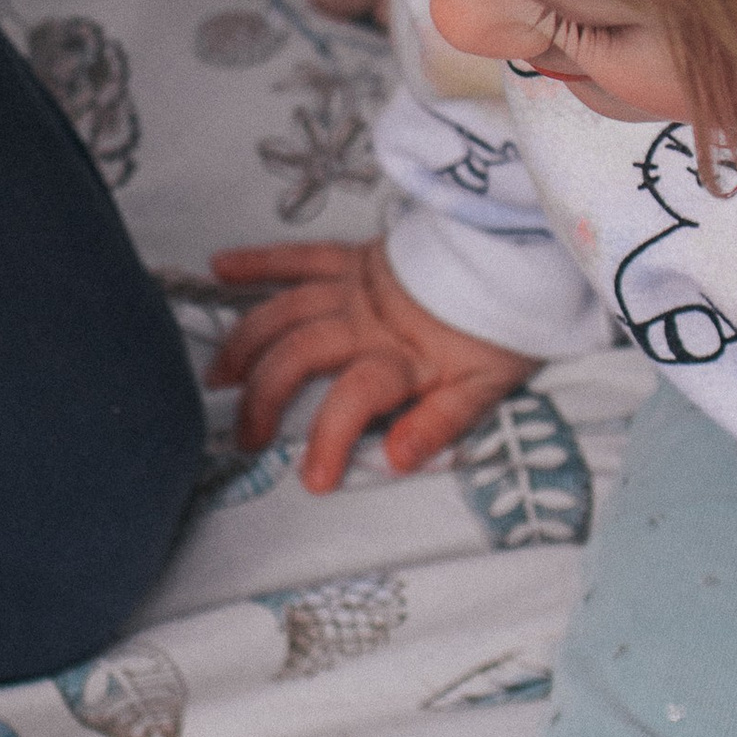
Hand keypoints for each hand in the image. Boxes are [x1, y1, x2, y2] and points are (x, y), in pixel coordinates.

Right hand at [209, 236, 534, 490]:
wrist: (519, 256)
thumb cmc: (502, 325)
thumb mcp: (489, 387)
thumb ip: (441, 422)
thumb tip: (398, 458)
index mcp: (404, 357)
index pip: (356, 399)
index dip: (330, 439)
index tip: (312, 480)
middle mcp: (369, 321)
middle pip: (300, 355)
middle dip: (263, 397)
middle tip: (244, 436)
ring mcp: (355, 287)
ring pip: (285, 311)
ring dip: (246, 344)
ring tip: (218, 379)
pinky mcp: (353, 259)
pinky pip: (299, 256)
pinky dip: (259, 261)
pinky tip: (220, 268)